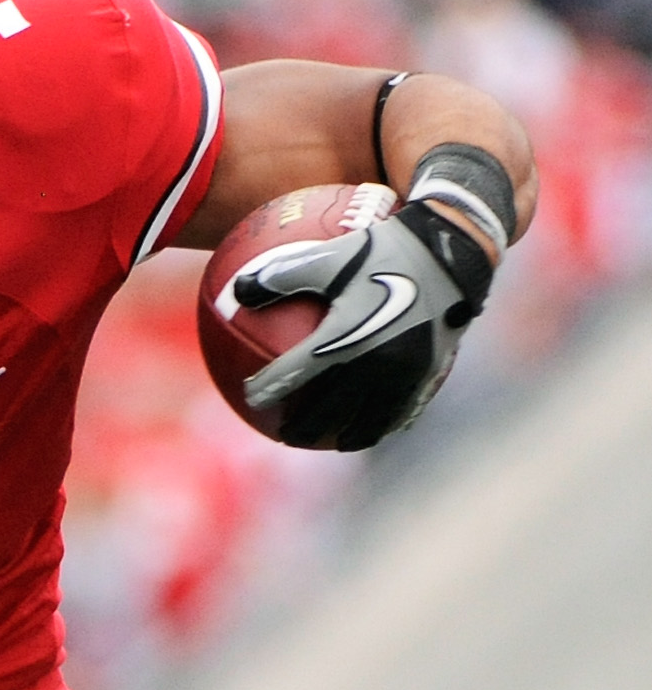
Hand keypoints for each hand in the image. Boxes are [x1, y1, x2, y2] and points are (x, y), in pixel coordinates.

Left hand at [238, 195, 494, 450]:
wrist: (454, 249)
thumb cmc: (385, 248)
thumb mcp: (330, 256)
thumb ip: (281, 276)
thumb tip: (237, 291)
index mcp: (343, 336)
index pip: (293, 374)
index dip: (267, 390)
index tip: (250, 398)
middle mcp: (373, 363)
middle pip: (329, 410)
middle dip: (304, 427)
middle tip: (286, 434)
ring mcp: (404, 374)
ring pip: (369, 421)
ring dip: (345, 436)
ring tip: (331, 441)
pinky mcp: (430, 375)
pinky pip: (403, 411)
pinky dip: (385, 424)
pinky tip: (375, 428)